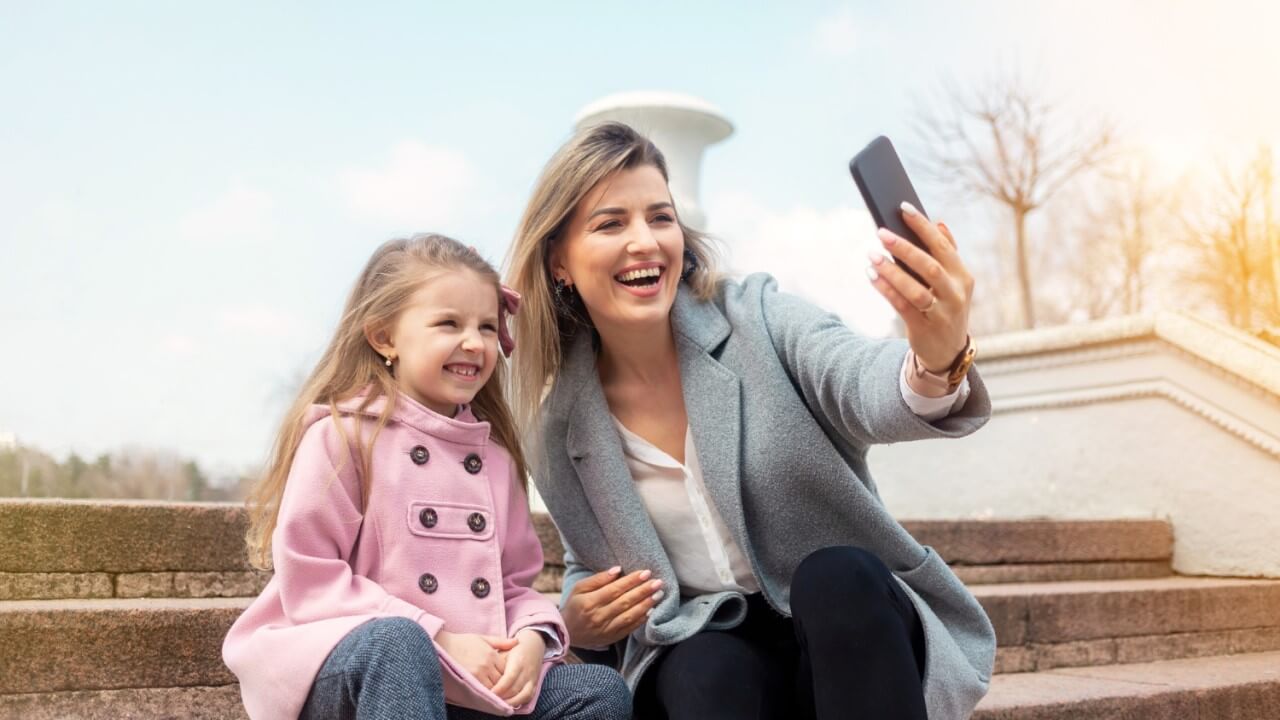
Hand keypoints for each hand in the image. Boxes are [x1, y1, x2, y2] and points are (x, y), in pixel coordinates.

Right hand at [435, 631, 518, 688]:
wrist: (444, 645)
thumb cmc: (464, 642)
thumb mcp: (483, 639)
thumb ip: (501, 642)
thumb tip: (517, 641)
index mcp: (492, 654)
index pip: (507, 668)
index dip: (507, 673)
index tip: (504, 675)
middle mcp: (487, 664)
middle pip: (502, 679)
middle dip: (502, 682)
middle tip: (500, 684)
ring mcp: (479, 672)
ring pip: (494, 686)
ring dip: (495, 688)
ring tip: (492, 687)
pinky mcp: (470, 679)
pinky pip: (483, 690)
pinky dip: (486, 692)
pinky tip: (484, 690)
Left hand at [491, 629, 545, 706]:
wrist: (533, 645)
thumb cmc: (513, 649)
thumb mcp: (503, 650)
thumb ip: (495, 662)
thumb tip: (486, 675)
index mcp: (518, 661)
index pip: (509, 678)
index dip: (499, 688)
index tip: (489, 693)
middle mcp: (527, 671)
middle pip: (515, 689)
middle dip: (502, 697)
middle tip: (490, 701)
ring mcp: (532, 678)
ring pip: (523, 695)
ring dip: (510, 702)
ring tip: (499, 705)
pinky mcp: (535, 684)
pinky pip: (528, 697)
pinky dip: (519, 702)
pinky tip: (509, 704)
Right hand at [560, 566, 663, 648]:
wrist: (566, 633)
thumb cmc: (574, 606)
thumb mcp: (579, 588)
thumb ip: (598, 579)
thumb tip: (617, 569)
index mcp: (589, 602)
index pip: (615, 589)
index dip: (631, 581)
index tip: (646, 572)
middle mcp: (599, 617)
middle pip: (625, 602)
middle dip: (643, 591)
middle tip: (658, 582)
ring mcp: (606, 630)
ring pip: (629, 616)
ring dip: (646, 605)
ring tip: (658, 594)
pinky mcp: (611, 638)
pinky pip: (629, 629)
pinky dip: (641, 620)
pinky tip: (651, 610)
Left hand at [867, 202, 973, 371]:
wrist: (948, 351)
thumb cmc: (945, 307)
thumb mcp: (953, 282)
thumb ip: (948, 253)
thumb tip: (939, 222)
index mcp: (963, 276)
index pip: (943, 246)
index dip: (923, 226)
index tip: (903, 208)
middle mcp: (955, 294)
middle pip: (930, 266)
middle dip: (904, 247)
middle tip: (881, 232)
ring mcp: (941, 313)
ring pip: (915, 289)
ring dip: (892, 271)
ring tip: (871, 255)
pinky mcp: (924, 328)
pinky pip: (903, 306)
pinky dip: (887, 290)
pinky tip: (872, 276)